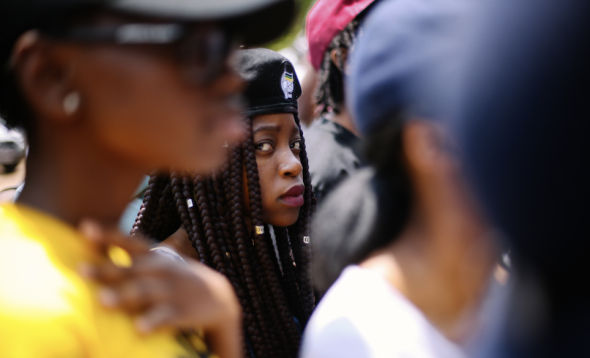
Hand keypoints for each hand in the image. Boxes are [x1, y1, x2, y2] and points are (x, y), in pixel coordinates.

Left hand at [78, 220, 241, 357]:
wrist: (220, 298)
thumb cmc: (175, 278)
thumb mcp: (158, 262)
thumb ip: (127, 256)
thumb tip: (87, 236)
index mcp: (154, 256)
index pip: (128, 242)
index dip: (107, 235)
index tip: (85, 227)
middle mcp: (161, 270)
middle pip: (130, 269)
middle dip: (106, 270)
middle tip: (80, 271)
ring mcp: (171, 290)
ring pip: (143, 293)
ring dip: (123, 296)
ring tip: (102, 302)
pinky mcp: (181, 312)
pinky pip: (164, 317)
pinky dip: (152, 321)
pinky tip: (139, 329)